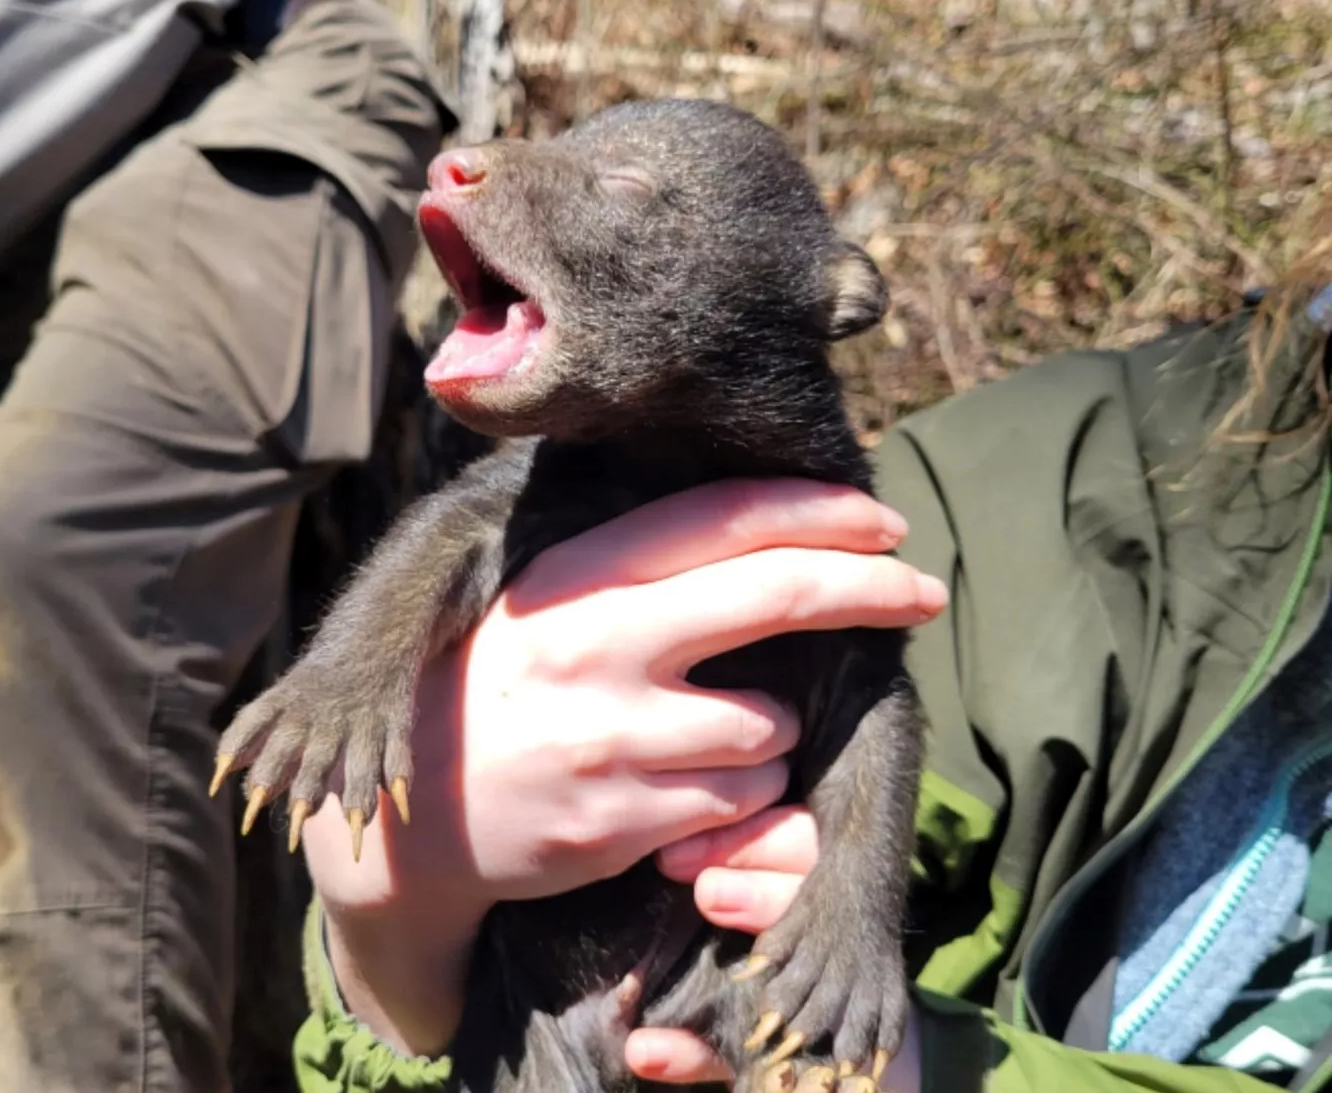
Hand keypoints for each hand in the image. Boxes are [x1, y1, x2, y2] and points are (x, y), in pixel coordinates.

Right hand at [299, 478, 945, 1054]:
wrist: (414, 818)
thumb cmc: (498, 689)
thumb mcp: (542, 602)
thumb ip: (633, 565)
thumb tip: (762, 522)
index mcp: (576, 577)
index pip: (720, 518)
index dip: (819, 511)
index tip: (882, 521)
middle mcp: (595, 644)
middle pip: (774, 594)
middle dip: (871, 588)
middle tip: (921, 590)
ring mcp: (610, 738)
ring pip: (768, 724)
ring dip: (770, 729)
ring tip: (713, 733)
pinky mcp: (623, 823)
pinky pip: (740, 801)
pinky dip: (738, 795)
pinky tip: (682, 789)